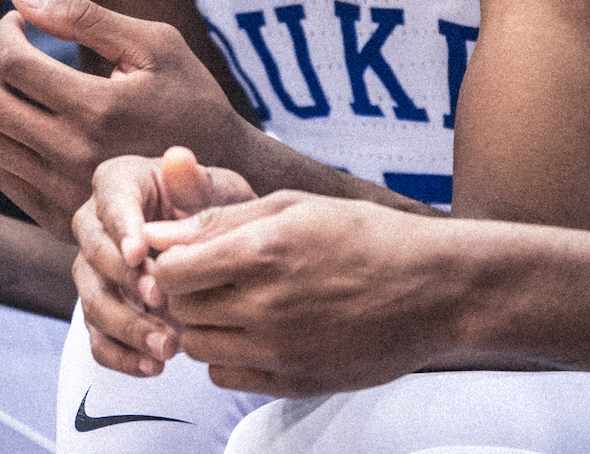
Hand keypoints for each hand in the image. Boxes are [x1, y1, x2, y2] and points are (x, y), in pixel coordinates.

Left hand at [0, 0, 256, 237]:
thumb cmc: (191, 99)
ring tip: (29, 88)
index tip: (18, 23)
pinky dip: (12, 144)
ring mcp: (65, 194)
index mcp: (99, 108)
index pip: (13, 63)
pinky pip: (4, 175)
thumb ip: (85, 16)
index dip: (5, 32)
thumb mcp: (155, 45)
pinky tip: (42, 127)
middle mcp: (75, 156)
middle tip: (17, 52)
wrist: (217, 181)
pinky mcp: (60, 220)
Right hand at [74, 147, 252, 376]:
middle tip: (160, 299)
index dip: (122, 229)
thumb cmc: (214, 209)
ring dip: (126, 326)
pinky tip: (152, 366)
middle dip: (125, 280)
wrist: (218, 247)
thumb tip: (177, 158)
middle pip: (93, 253)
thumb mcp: (217, 191)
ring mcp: (94, 271)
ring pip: (91, 299)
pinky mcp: (101, 309)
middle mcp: (96, 225)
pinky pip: (96, 337)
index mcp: (119, 183)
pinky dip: (120, 356)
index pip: (111, 202)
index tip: (140, 255)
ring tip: (166, 346)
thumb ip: (196, 182)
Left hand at [144, 188, 469, 396]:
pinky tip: (254, 330)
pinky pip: (227, 376)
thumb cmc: (364, 236)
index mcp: (264, 252)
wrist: (433, 289)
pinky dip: (228, 355)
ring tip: (234, 301)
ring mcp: (281, 350)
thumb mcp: (292, 207)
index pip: (171, 270)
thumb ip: (218, 219)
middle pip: (180, 309)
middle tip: (209, 277)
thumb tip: (156, 233)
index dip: (169, 261)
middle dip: (184, 292)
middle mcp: (267, 306)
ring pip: (198, 347)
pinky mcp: (296, 382)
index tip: (187, 253)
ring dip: (203, 324)